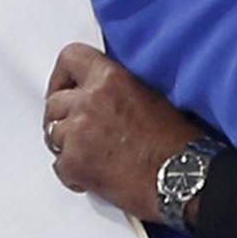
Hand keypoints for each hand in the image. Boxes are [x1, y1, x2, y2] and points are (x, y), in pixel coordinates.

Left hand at [43, 43, 198, 223]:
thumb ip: (115, 88)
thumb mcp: (149, 95)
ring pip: (53, 134)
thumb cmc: (176, 143)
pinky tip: (95, 174)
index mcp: (110, 78)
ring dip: (68, 145)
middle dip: (65, 117)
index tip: (66, 88)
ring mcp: (77, 133)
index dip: (63, 76)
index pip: (70, 58)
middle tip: (82, 131)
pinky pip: (59, 165)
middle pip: (54, 103)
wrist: (183, 178)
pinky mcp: (74, 163)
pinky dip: (73, 172)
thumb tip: (97, 91)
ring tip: (93, 154)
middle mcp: (89, 101)